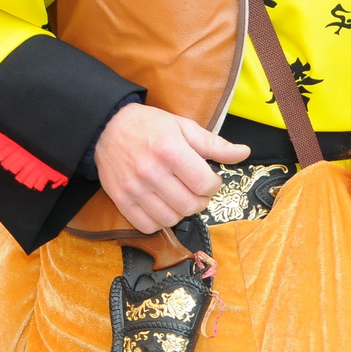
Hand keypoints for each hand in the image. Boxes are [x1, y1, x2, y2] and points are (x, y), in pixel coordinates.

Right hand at [93, 103, 249, 233]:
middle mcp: (151, 172)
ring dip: (181, 212)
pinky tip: (162, 205)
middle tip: (197, 190)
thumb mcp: (184, 127)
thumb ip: (215, 144)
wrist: (107, 127)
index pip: (204, 184)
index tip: (210, 180)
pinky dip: (159, 221)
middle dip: (201, 201)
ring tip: (180, 197)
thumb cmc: (149, 125)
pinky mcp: (121, 200)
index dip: (213, 185)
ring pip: (170, 219)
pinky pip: (147, 226)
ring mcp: (134, 189)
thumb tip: (244, 152)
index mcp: (170, 150)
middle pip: (190, 205)